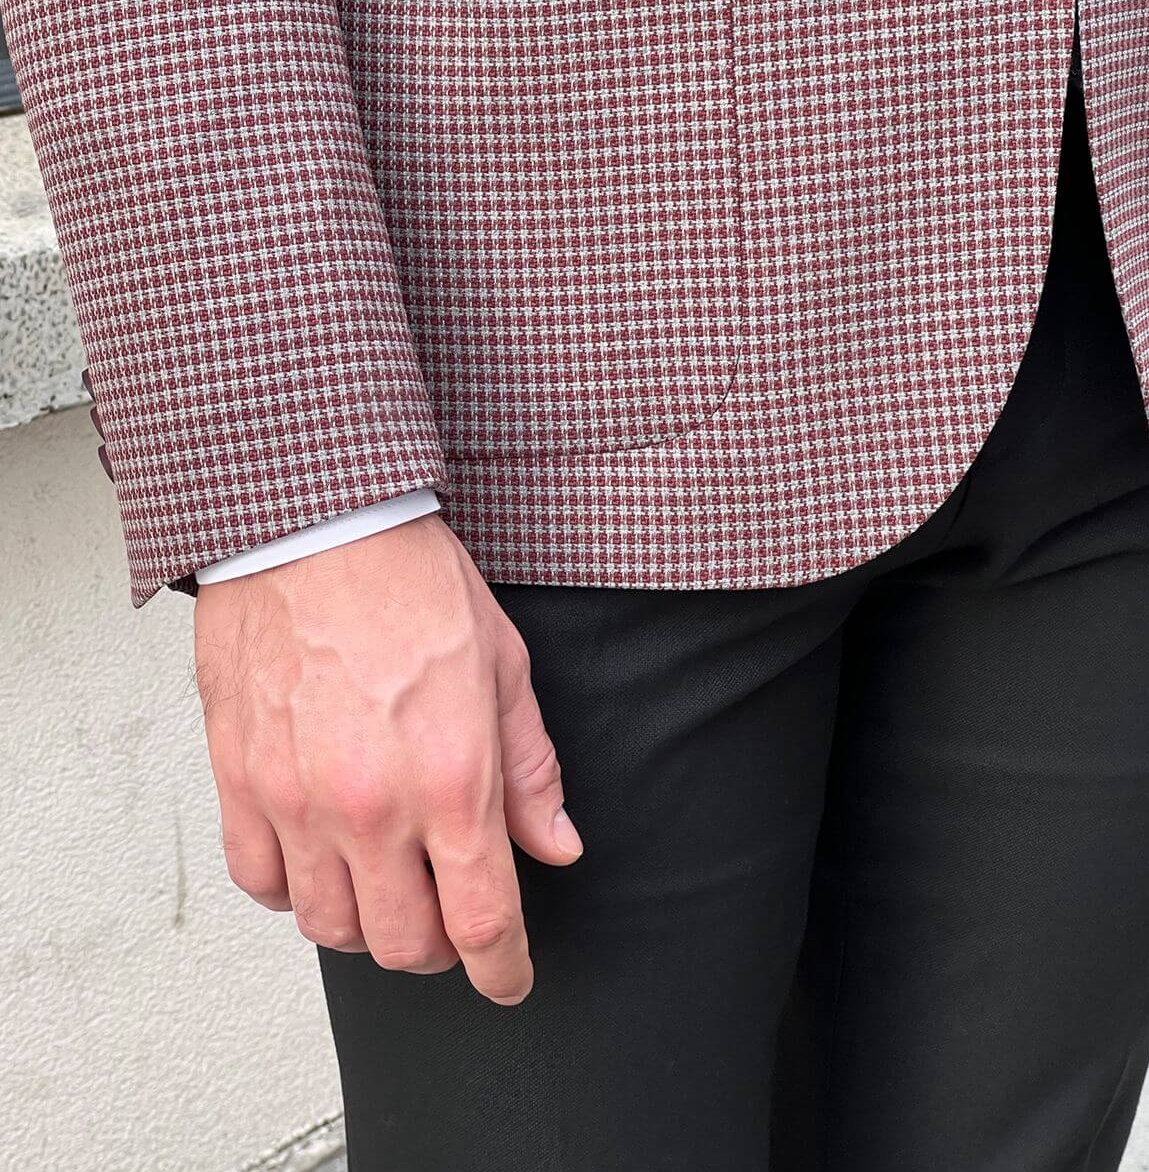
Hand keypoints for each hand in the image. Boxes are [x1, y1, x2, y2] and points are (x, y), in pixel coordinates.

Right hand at [193, 514, 581, 1003]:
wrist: (313, 523)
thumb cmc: (408, 579)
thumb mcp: (502, 665)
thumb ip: (530, 768)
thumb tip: (555, 843)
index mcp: (452, 779)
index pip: (481, 923)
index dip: (502, 969)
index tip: (507, 977)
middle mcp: (372, 806)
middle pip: (404, 944)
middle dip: (439, 946)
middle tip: (449, 911)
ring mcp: (297, 800)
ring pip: (330, 927)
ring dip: (366, 922)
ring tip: (384, 881)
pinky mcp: (240, 781)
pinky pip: (261, 883)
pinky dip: (293, 890)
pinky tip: (319, 857)